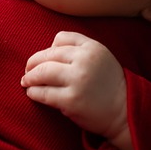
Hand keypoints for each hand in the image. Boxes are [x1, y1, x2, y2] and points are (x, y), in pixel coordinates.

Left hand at [21, 32, 129, 147]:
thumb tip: (48, 49)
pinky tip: (32, 93)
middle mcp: (84, 60)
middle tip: (27, 71)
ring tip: (26, 81)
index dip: (49, 48)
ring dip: (30, 77)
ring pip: (42, 72)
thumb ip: (79, 48)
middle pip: (48, 55)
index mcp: (92, 47)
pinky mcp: (71, 100)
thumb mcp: (100, 56)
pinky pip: (43, 93)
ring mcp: (77, 80)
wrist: (124, 111)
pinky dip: (33, 92)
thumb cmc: (108, 83)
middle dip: (33, 63)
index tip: (44, 59)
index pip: (60, 38)